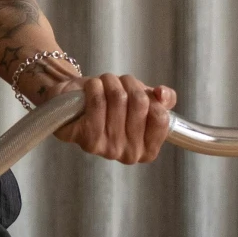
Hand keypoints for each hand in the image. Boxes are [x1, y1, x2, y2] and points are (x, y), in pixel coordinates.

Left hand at [51, 73, 176, 163]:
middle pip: (140, 103)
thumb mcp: (143, 99)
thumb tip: (162, 95)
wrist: (73, 102)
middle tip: (117, 82)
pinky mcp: (87, 139)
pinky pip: (98, 102)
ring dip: (110, 81)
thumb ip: (165, 99)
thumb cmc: (110, 102)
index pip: (161, 118)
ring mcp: (108, 150)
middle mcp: (130, 154)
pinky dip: (94, 86)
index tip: (136, 90)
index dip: (148, 95)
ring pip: (118, 98)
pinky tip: (90, 88)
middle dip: (127, 83)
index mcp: (147, 149)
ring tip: (102, 83)